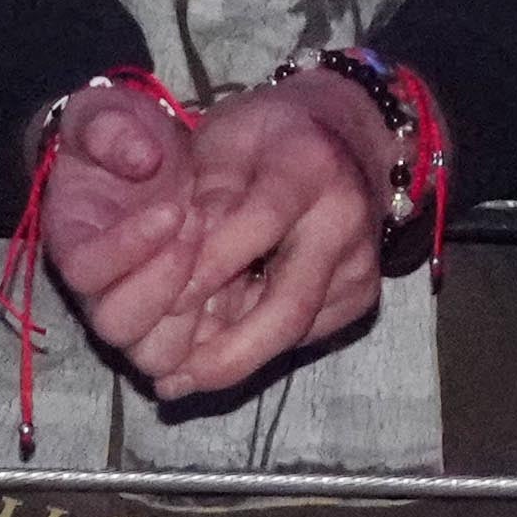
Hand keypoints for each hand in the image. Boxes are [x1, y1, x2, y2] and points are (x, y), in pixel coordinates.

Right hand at [18, 79, 205, 370]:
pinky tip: (249, 285)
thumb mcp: (105, 114)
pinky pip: (191, 354)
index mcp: (73, 240)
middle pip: (115, 324)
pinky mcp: (176, 320)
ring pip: (153, 352)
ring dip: (194, 312)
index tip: (174, 209)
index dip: (127, 249)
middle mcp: (98, 289)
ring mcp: (137, 310)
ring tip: (225, 256)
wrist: (145, 156)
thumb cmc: (120, 136)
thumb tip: (141, 158)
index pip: (84, 270)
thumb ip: (109, 128)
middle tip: (202, 231)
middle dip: (165, 283)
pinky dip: (220, 334)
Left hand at [58, 76, 388, 405]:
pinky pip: (304, 335)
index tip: (155, 305)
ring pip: (294, 334)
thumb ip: (204, 192)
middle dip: (224, 355)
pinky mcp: (361, 295)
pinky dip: (256, 348)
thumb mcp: (226, 136)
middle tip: (167, 382)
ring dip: (232, 360)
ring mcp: (360, 264)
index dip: (205, 269)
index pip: (257, 226)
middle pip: (288, 309)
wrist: (351, 135)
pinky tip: (216, 350)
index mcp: (310, 167)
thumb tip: (181, 259)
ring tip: (177, 376)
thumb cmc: (271, 133)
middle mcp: (346, 221)